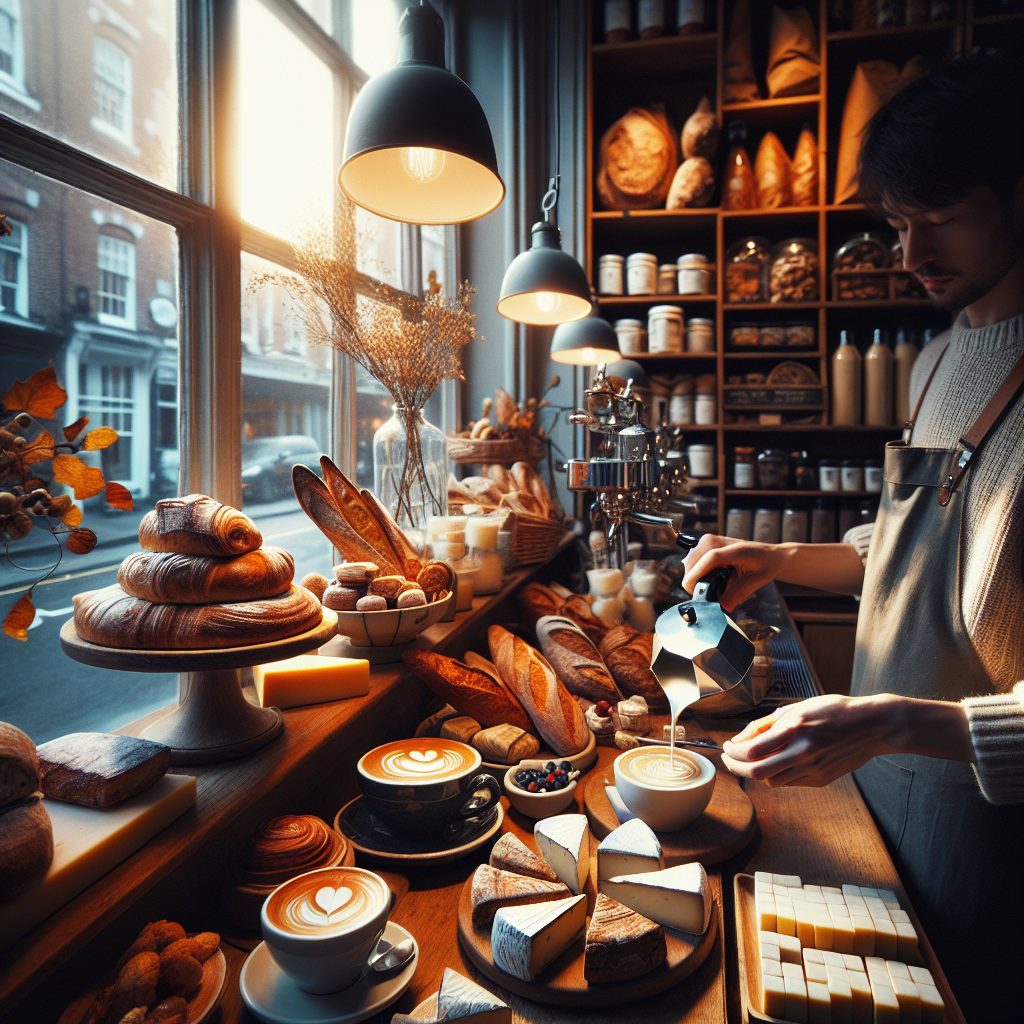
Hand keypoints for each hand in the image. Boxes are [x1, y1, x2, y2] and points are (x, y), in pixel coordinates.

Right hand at [682, 534, 788, 611]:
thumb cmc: (765, 565)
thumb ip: (739, 593)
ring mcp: (710, 540)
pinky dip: (697, 572)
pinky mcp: (706, 545)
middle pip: (695, 559)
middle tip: (702, 598)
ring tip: (710, 587)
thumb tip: (723, 607)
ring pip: (691, 561)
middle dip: (693, 579)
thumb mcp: (757, 581)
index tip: (690, 589)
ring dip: (695, 576)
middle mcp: (719, 540)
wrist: (769, 554)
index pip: (711, 558)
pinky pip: (694, 561)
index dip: (698, 573)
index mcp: (736, 549)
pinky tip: (708, 579)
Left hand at [721, 695, 895, 786]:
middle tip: (729, 759)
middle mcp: (803, 752)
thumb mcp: (796, 708)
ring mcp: (814, 769)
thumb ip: (765, 724)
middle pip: (757, 771)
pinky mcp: (822, 780)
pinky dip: (777, 775)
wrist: (870, 725)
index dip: (732, 752)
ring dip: (756, 772)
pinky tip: (776, 763)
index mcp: (795, 729)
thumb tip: (739, 739)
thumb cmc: (833, 711)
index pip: (751, 750)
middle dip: (736, 767)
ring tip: (751, 759)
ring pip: (772, 781)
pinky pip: (790, 782)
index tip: (726, 747)